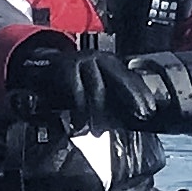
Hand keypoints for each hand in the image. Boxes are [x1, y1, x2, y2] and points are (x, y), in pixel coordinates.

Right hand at [7, 32, 158, 127]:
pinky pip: (77, 92)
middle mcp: (98, 58)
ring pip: (97, 89)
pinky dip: (79, 111)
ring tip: (100, 131)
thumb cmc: (73, 79)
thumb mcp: (95, 82)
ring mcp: (82, 61)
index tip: (149, 111)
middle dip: (131, 99)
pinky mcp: (66, 68)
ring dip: (100, 113)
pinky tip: (79, 125)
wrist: (42, 65)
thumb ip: (110, 95)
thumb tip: (129, 116)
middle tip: (138, 117)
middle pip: (120, 79)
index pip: (131, 77)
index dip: (141, 95)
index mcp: (109, 62)